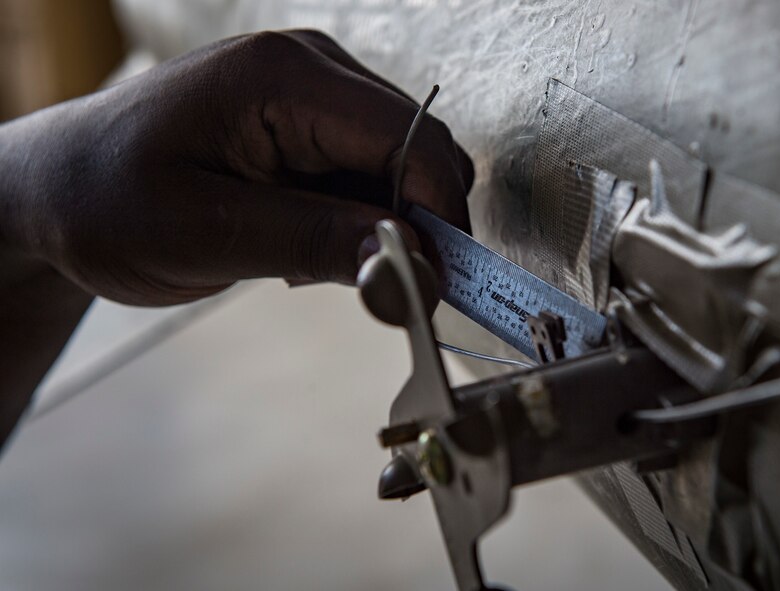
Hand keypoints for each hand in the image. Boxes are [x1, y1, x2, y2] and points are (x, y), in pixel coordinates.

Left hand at [0, 30, 472, 304]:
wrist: (56, 190)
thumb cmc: (104, 201)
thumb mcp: (205, 233)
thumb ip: (315, 242)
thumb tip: (415, 265)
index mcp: (284, 77)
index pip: (410, 140)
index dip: (437, 215)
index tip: (437, 287)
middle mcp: (311, 70)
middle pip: (418, 150)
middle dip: (414, 225)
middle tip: (376, 287)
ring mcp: (312, 93)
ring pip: (399, 169)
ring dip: (378, 226)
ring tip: (300, 257)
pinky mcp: (308, 124)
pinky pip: (366, 176)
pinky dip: (354, 220)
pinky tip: (297, 239)